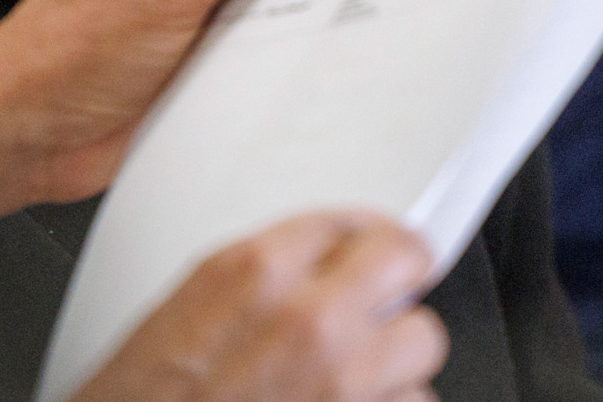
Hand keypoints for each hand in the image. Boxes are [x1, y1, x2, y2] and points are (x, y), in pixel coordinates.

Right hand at [72, 212, 447, 401]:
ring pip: (422, 343)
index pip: (349, 217)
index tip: (365, 246)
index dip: (359, 236)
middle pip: (407, 259)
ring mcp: (347, 384)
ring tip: (354, 375)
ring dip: (395, 360)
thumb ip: (254, 279)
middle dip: (396, 279)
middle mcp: (308, 321)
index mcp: (249, 273)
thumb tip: (312, 266)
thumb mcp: (179, 314)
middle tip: (385, 293)